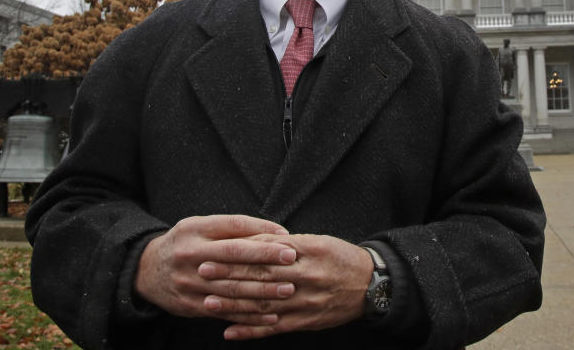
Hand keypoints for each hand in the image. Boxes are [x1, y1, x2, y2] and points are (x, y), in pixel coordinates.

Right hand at [134, 214, 297, 325]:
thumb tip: (278, 231)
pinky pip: (224, 312)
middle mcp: (191, 255)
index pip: (233, 230)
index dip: (261, 235)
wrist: (146, 270)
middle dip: (265, 261)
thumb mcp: (201, 226)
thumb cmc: (186, 243)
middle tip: (292, 264)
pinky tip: (269, 316)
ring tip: (287, 291)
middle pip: (233, 258)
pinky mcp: (190, 306)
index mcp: (196, 230)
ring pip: (230, 289)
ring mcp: (189, 283)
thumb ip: (236, 227)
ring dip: (262, 292)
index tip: (287, 241)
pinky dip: (248, 315)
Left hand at [198, 234, 373, 340]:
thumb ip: (286, 244)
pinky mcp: (307, 322)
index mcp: (309, 252)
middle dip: (228, 276)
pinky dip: (251, 332)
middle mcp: (307, 277)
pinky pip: (274, 329)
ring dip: (233, 306)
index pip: (266, 253)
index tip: (213, 252)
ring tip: (208, 303)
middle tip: (202, 273)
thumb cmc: (340, 258)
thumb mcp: (318, 242)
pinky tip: (230, 332)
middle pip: (261, 278)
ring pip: (264, 306)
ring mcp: (306, 303)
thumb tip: (252, 241)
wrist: (371, 285)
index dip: (237, 255)